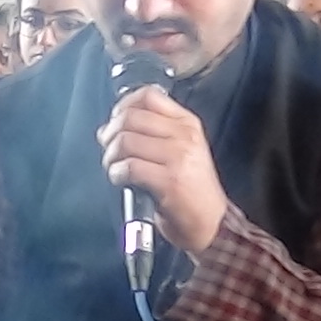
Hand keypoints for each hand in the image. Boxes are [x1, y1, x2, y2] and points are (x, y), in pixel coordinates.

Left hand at [96, 86, 229, 254]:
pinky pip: (129, 167)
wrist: (212, 224)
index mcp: (187, 124)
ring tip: (114, 168)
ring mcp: (178, 157)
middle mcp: (184, 136)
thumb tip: (108, 128)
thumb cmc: (192, 192)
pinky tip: (120, 180)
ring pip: (126, 140)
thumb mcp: (180, 152)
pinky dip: (116, 174)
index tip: (115, 121)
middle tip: (108, 149)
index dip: (124, 105)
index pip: (149, 96)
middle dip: (110, 133)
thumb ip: (150, 135)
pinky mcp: (169, 181)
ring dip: (111, 156)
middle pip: (132, 117)